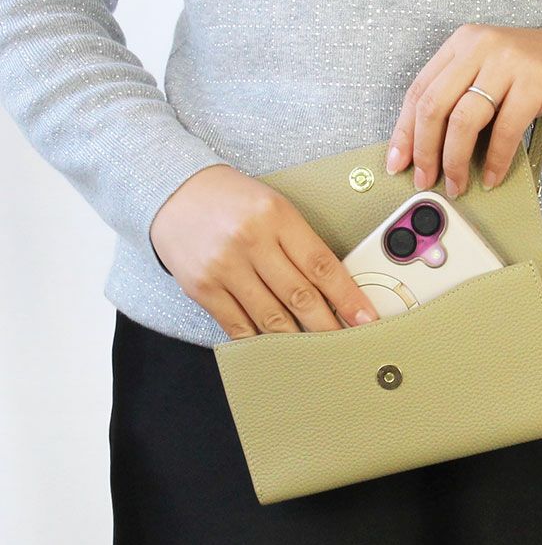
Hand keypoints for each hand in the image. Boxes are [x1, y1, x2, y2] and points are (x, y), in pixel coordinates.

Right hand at [150, 165, 379, 338]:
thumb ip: (301, 243)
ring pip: (271, 317)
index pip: (322, 264)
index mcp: (276, 216)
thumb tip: (331, 288)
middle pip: (300, 296)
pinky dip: (260, 342)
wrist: (173, 191)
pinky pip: (238, 325)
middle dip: (329, 327)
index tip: (365, 317)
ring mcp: (224, 267)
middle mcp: (251, 241)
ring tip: (318, 353)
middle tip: (348, 344)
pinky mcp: (202, 288)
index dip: (348, 297)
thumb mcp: (274, 207)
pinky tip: (278, 351)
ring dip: (299, 341)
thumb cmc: (231, 199)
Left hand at [385, 19, 541, 195]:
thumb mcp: (490, 75)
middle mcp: (480, 45)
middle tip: (424, 181)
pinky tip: (492, 178)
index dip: (404, 132)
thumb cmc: (537, 74)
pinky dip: (496, 161)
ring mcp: (509, 60)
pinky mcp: (537, 80)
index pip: (418, 91)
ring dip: (455, 161)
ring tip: (457, 185)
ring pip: (464, 120)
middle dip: (424, 151)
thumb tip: (424, 149)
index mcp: (461, 44)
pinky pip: (505, 130)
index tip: (397, 164)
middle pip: (434, 106)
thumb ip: (460, 99)